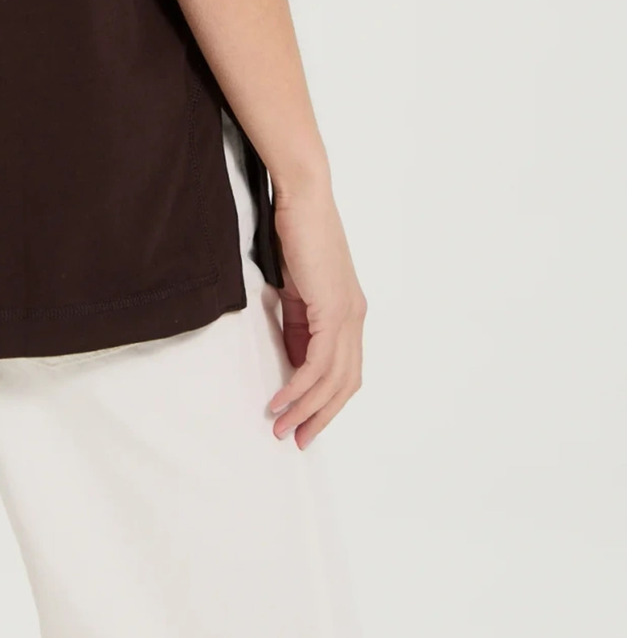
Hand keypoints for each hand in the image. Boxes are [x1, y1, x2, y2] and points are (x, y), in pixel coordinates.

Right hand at [263, 183, 366, 449]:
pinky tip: (281, 399)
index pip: (344, 371)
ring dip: (306, 407)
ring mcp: (348, 315)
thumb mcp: (296, 289)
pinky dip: (299, 385)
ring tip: (281, 426)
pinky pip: (317, 362)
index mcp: (349, 312)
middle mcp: (356, 318)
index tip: (302, 422)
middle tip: (295, 439)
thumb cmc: (296, 233)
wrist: (303, 198)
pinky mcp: (333, 309)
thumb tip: (292, 356)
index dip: (326, 402)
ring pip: (333, 379)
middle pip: (345, 384)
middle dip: (320, 416)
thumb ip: (298, 323)